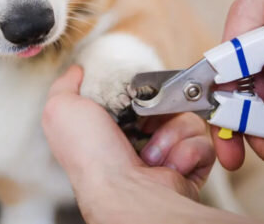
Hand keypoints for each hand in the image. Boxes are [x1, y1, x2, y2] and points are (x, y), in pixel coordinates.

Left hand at [42, 66, 219, 223]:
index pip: (134, 95)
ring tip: (151, 155)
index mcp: (109, 127)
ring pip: (186, 119)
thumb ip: (65, 86)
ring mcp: (165, 154)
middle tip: (143, 122)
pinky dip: (187, 151)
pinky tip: (168, 165)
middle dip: (158, 109)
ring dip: (171, 133)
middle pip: (164, 102)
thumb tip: (77, 71)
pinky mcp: (189, 167)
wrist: (124, 192)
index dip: (138, 90)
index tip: (133, 92)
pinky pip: (202, 142)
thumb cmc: (90, 154)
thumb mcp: (61, 109)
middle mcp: (137, 141)